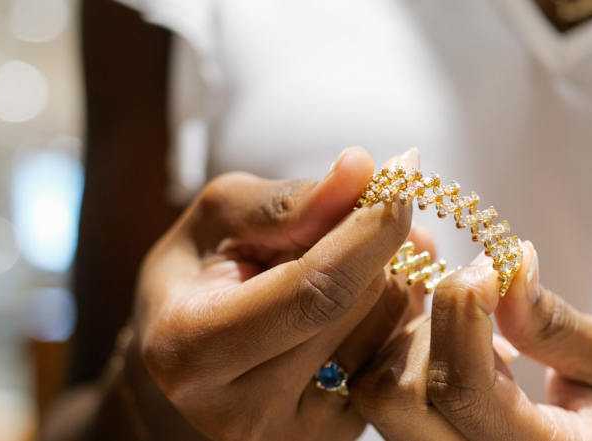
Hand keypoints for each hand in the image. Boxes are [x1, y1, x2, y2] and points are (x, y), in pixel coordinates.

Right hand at [132, 147, 429, 439]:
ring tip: (352, 256)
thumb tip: (361, 169)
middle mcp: (240, 411)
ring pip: (385, 331)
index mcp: (193, 349)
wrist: (188, 358)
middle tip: (370, 208)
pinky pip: (392, 358)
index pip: (315, 289)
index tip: (404, 174)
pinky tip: (361, 295)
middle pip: (357, 308)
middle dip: (376, 245)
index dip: (368, 229)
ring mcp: (291, 435)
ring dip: (389, 277)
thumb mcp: (217, 221)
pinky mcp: (330, 439)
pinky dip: (391, 312)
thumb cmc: (196, 278)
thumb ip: (286, 202)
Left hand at [353, 242, 591, 439]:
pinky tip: (457, 330)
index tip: (492, 267)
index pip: (459, 387)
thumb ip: (559, 326)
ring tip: (474, 312)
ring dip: (415, 335)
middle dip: (426, 325)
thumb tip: (508, 263)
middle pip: (394, 395)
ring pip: (381, 393)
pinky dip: (409, 348)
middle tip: (477, 290)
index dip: (461, 309)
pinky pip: (392, 398)